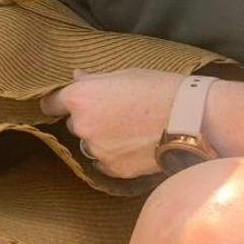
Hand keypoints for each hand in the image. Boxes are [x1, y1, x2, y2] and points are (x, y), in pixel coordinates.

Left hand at [37, 68, 182, 178]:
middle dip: (90, 120)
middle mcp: (82, 125)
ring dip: (102, 140)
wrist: (192, 119)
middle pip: (75, 124)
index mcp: (80, 97)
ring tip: (131, 132)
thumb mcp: (125, 74)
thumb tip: (76, 76)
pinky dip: (116, 157)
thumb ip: (95, 79)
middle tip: (117, 115)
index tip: (64, 105)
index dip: (58, 104)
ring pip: (90, 144)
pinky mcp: (113, 168)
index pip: (51, 104)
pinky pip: (105, 162)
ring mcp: (97, 149)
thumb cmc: (160, 89)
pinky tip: (136, 147)